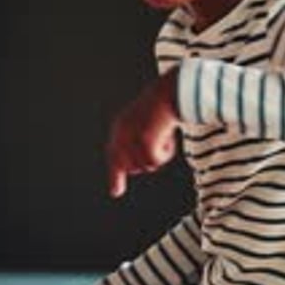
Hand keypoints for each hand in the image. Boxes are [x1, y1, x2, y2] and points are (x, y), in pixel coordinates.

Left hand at [107, 68, 178, 197]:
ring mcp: (131, 138)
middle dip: (147, 162)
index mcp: (120, 126)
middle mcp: (121, 133)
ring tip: (165, 135)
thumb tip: (143, 164)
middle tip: (162, 145)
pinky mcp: (143, 141)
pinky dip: (167, 153)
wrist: (171, 90)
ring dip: (160, 155)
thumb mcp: (149, 124)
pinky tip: (169, 137)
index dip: (115, 176)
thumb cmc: (164, 105)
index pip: (113, 156)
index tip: (116, 194)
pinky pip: (156, 161)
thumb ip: (141, 144)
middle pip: (131, 167)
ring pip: (145, 166)